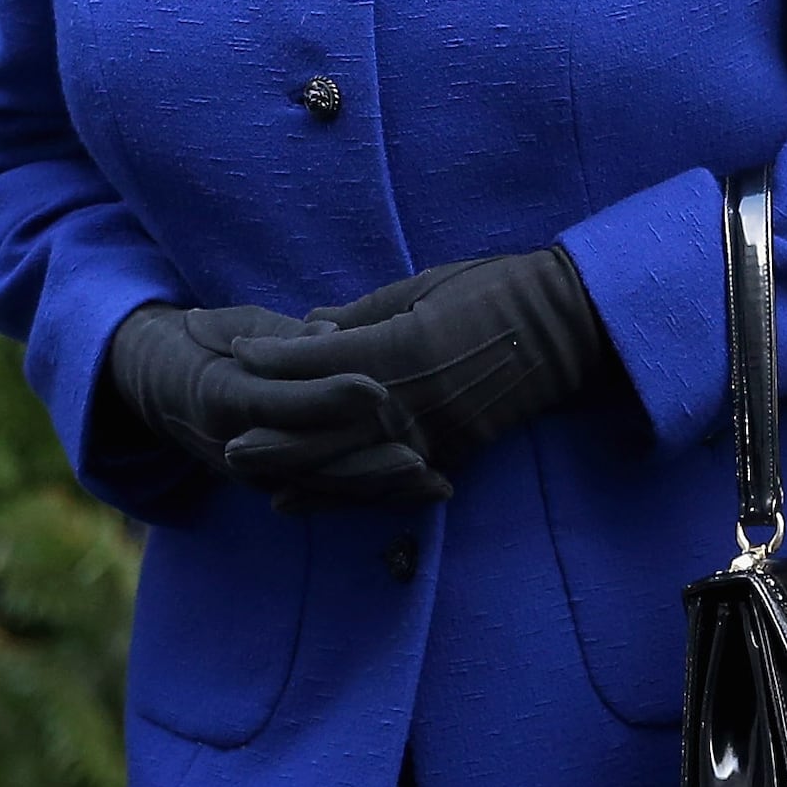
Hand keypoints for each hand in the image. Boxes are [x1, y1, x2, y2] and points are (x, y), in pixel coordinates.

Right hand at [102, 303, 446, 509]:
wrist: (158, 387)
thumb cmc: (201, 339)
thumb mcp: (232, 324)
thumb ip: (282, 334)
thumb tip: (332, 332)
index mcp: (221, 395)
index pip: (279, 401)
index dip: (328, 398)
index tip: (377, 388)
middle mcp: (236, 445)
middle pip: (308, 461)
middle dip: (365, 463)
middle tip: (419, 455)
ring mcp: (258, 473)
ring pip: (324, 488)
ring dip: (380, 490)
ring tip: (435, 484)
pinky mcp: (278, 483)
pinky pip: (330, 494)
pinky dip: (377, 496)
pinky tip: (426, 493)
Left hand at [232, 249, 606, 476]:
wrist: (565, 325)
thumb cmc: (494, 289)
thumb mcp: (421, 287)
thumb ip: (362, 316)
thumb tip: (308, 327)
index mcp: (399, 349)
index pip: (317, 359)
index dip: (270, 357)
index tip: (231, 350)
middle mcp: (409, 400)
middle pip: (322, 426)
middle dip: (270, 433)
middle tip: (221, 438)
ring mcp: (430, 434)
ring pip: (349, 465)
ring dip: (298, 472)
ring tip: (253, 477)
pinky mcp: (449, 454)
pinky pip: (387, 482)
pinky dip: (346, 493)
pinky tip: (311, 500)